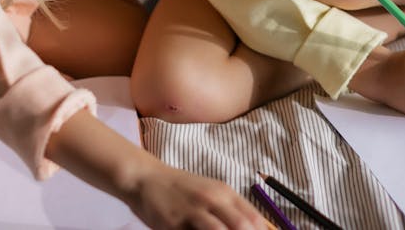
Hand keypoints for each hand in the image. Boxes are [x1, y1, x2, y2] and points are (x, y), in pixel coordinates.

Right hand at [47, 108, 267, 229]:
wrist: (146, 178)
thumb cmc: (181, 189)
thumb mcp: (210, 193)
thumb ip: (232, 210)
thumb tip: (259, 227)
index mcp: (225, 193)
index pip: (254, 219)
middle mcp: (213, 200)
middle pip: (242, 227)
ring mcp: (194, 213)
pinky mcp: (175, 225)